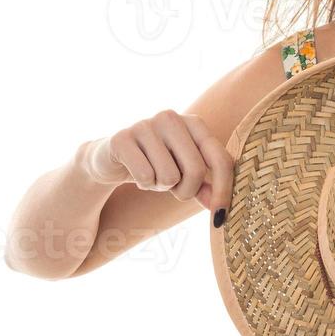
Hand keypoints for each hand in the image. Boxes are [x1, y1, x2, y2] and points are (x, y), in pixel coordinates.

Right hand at [83, 110, 233, 211]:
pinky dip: (144, 184)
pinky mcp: (122, 138)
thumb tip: (220, 212)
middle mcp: (171, 118)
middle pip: (196, 170)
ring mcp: (145, 125)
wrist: (110, 158)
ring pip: (169, 176)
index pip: (220, 158)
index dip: (224, 190)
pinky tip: (136, 174)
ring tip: (152, 175)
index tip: (220, 217)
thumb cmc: (156, 165)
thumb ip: (205, 187)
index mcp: (194, 123)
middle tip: (173, 188)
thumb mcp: (184, 174)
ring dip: (161, 186)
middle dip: (186, 191)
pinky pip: (145, 176)